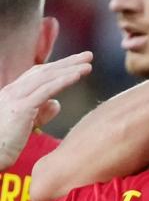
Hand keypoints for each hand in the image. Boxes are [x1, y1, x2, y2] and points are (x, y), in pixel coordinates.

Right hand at [0, 51, 91, 168]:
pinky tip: (78, 75)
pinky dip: (63, 80)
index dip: (58, 68)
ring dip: (69, 68)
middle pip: (44, 71)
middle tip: (88, 55)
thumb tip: (57, 103)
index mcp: (13, 94)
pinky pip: (46, 90)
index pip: (38, 75)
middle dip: (67, 62)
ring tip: (88, 63)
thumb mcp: (25, 124)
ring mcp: (15, 98)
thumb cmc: (5, 145)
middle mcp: (12, 91)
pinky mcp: (21, 108)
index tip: (77, 64)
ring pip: (47, 77)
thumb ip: (40, 112)